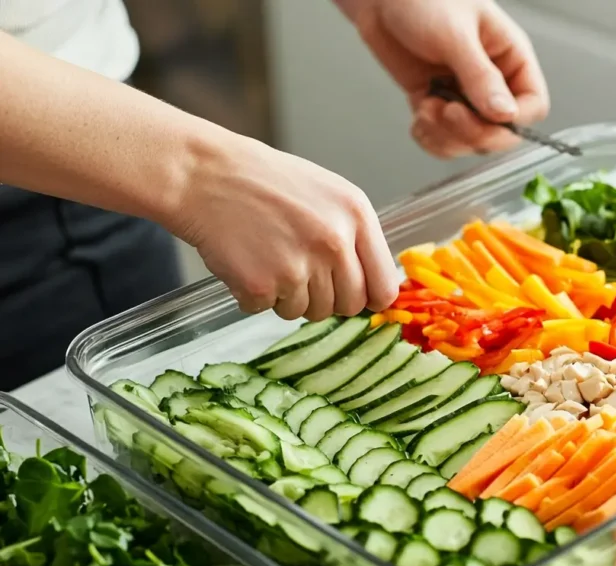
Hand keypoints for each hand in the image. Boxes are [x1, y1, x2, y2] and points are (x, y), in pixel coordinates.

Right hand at [168, 132, 399, 320]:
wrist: (203, 174)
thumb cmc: (264, 182)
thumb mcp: (327, 194)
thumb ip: (354, 236)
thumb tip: (373, 286)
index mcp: (356, 216)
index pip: (383, 286)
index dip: (368, 297)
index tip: (355, 297)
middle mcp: (334, 242)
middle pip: (348, 306)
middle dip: (327, 298)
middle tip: (299, 273)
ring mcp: (299, 266)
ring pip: (309, 312)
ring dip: (288, 296)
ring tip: (268, 257)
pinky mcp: (262, 285)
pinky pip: (268, 311)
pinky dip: (253, 295)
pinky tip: (245, 261)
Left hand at [339, 0, 549, 158]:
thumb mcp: (455, 35)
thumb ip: (481, 77)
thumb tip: (506, 114)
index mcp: (510, 57)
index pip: (532, 105)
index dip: (514, 122)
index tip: (486, 118)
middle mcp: (492, 81)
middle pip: (501, 132)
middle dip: (473, 132)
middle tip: (447, 112)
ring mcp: (464, 96)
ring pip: (470, 142)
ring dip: (446, 136)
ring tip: (426, 108)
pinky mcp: (437, 105)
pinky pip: (443, 140)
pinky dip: (430, 138)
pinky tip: (418, 117)